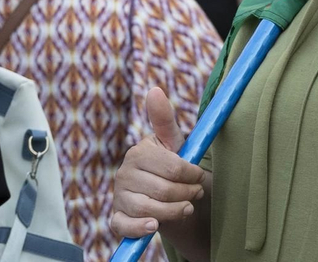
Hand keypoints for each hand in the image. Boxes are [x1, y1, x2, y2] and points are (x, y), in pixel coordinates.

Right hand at [110, 87, 204, 238]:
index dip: (192, 175)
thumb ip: (165, 119)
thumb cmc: (172, 168)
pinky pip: (125, 226)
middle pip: (164, 190)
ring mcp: (119, 197)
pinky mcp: (118, 218)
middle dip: (187, 194)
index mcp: (138, 152)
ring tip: (186, 207)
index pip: (172, 167)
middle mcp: (124, 174)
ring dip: (175, 212)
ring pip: (149, 210)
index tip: (200, 176)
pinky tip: (155, 225)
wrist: (169, 200)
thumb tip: (154, 89)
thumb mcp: (174, 143)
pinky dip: (141, 228)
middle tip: (196, 193)